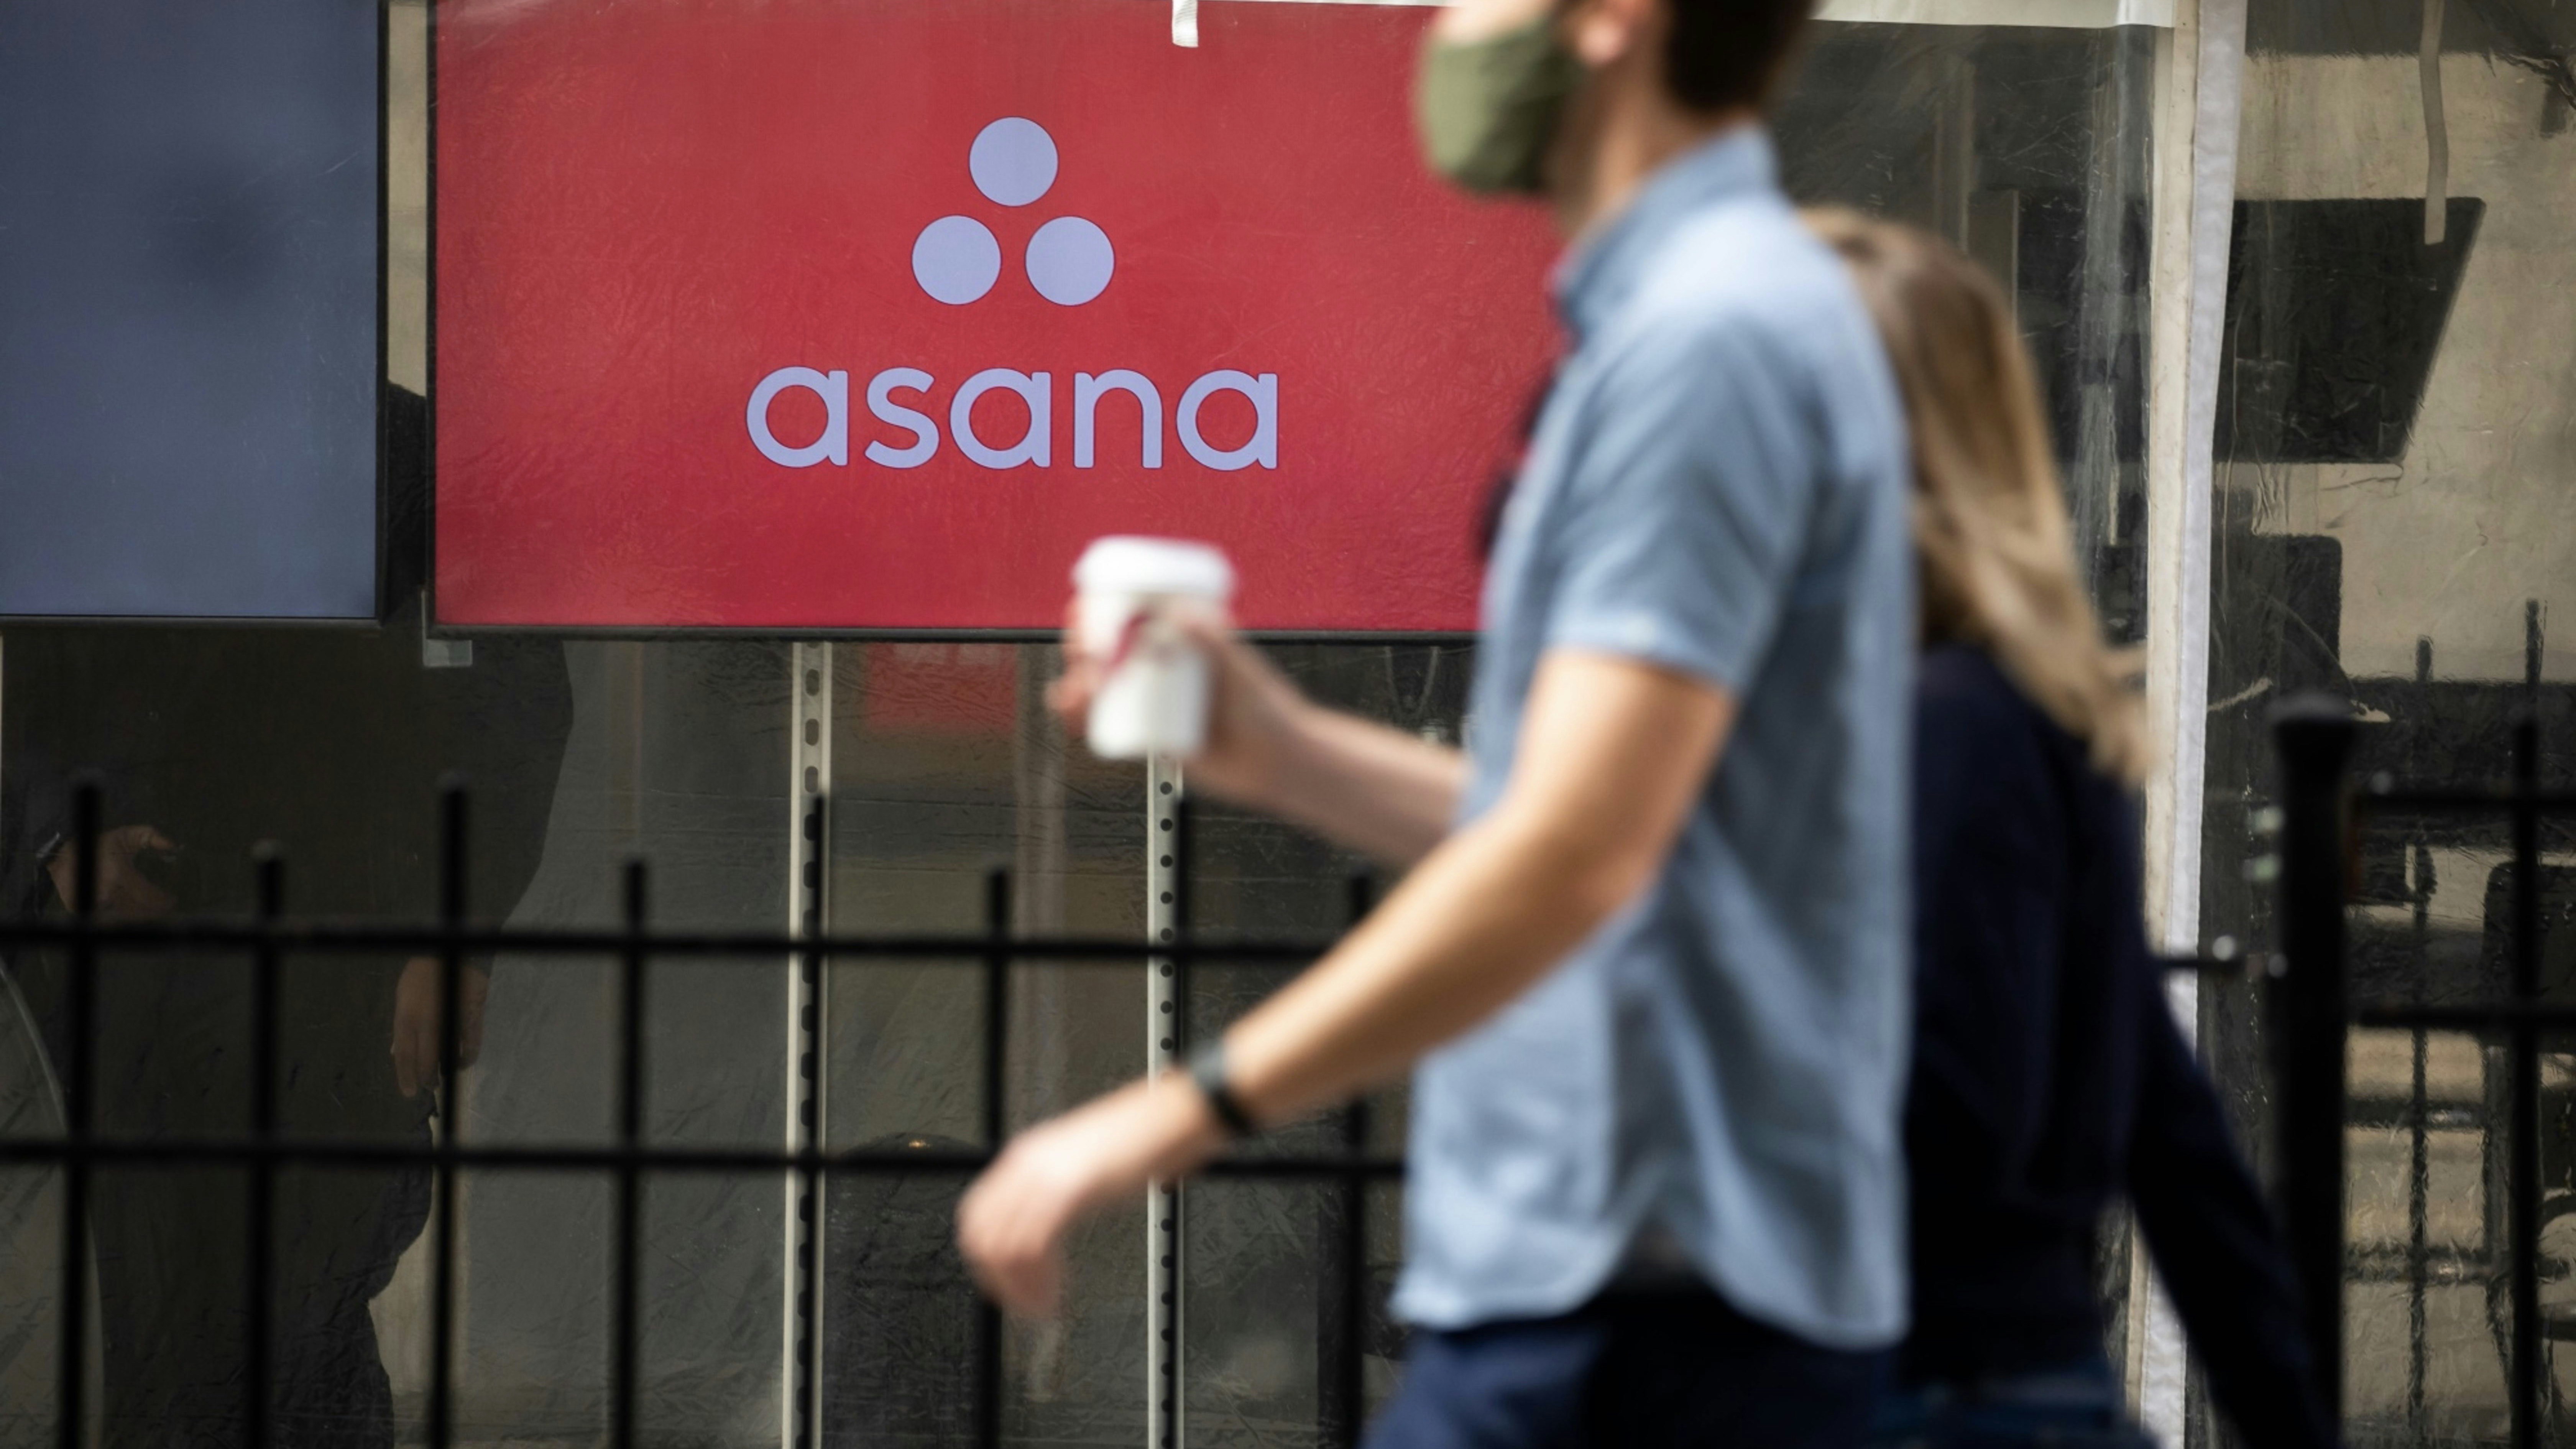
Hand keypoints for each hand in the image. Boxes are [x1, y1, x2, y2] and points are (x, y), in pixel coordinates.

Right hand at [47, 825, 178, 917]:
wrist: (62, 851)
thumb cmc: (101, 844)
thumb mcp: (127, 835)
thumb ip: (151, 836)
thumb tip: (173, 845)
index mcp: (119, 873)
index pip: (147, 895)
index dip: (163, 901)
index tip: (173, 900)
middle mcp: (105, 890)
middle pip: (136, 911)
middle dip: (153, 913)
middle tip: (165, 911)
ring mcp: (91, 901)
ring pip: (121, 919)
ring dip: (138, 919)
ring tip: (151, 915)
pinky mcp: (79, 908)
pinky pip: (104, 920)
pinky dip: (118, 921)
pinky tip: (131, 919)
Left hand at [392, 956, 488, 1098]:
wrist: (450, 953)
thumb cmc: (421, 974)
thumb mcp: (402, 997)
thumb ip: (403, 1024)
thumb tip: (400, 1050)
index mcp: (406, 1017)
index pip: (404, 1056)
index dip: (406, 1077)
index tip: (409, 1092)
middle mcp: (426, 1023)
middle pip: (426, 1060)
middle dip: (426, 1078)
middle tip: (428, 1086)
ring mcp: (449, 1020)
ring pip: (448, 1055)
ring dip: (446, 1070)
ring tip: (445, 1076)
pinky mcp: (470, 1017)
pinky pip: (470, 1044)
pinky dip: (467, 1056)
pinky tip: (463, 1061)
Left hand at [957, 1075, 1225, 1316]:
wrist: (1170, 1118)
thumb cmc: (1141, 1140)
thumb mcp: (1084, 1167)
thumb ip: (1057, 1193)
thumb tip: (1043, 1230)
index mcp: (1026, 1157)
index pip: (978, 1213)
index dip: (985, 1255)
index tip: (1003, 1281)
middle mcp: (1027, 1164)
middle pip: (981, 1233)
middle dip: (996, 1277)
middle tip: (1019, 1302)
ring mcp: (1044, 1176)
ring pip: (1002, 1246)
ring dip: (1018, 1286)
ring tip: (1040, 1305)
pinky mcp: (1067, 1191)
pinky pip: (1032, 1247)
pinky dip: (1038, 1280)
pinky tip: (1055, 1294)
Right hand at [1047, 604, 1313, 805]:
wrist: (1276, 765)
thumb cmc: (1268, 710)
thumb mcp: (1240, 669)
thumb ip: (1213, 642)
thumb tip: (1183, 614)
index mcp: (1183, 644)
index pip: (1136, 620)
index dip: (1105, 613)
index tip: (1084, 609)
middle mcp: (1165, 672)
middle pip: (1111, 653)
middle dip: (1085, 648)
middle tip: (1079, 650)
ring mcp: (1156, 706)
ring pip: (1105, 689)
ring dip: (1079, 682)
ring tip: (1076, 687)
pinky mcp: (1152, 739)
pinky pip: (1110, 726)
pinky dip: (1084, 717)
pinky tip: (1072, 710)